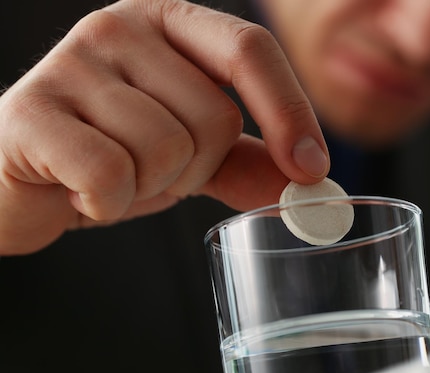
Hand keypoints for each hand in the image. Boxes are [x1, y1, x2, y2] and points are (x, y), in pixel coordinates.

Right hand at [0, 0, 328, 254]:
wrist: (18, 178)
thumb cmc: (108, 155)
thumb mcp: (190, 154)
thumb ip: (247, 162)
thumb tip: (310, 185)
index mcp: (168, 24)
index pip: (250, 51)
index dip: (290, 112)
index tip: (311, 169)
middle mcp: (121, 27)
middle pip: (215, 117)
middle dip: (196, 169)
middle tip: (153, 171)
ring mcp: (72, 63)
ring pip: (167, 150)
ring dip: (151, 187)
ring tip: (115, 176)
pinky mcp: (32, 111)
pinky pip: (112, 175)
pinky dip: (108, 203)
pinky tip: (83, 192)